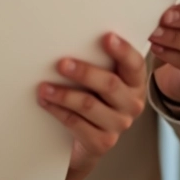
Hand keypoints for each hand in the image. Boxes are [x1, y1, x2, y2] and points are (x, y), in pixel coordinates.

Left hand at [37, 33, 146, 176]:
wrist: (86, 141)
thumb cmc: (94, 99)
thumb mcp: (100, 80)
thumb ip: (98, 62)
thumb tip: (72, 38)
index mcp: (135, 83)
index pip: (135, 64)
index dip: (123, 50)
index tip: (106, 37)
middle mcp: (132, 104)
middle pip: (110, 84)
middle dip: (84, 72)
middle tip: (62, 64)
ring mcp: (118, 125)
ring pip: (89, 105)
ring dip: (64, 94)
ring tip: (44, 86)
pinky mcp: (102, 142)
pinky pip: (76, 123)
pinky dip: (58, 111)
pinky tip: (46, 102)